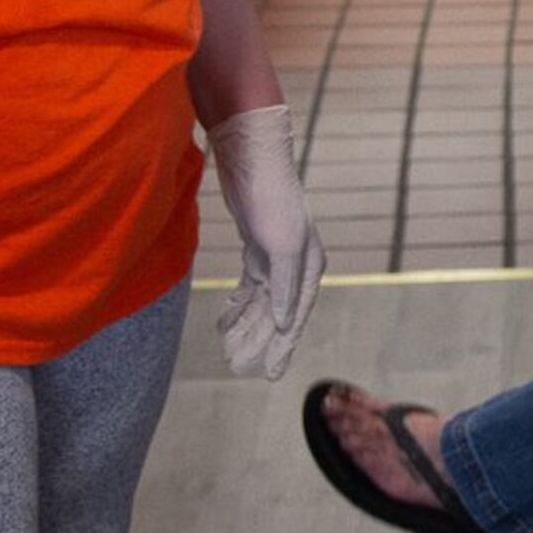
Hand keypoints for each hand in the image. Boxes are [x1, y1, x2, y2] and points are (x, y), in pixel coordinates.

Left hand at [207, 104, 323, 381]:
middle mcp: (297, 266)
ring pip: (260, 303)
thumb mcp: (280, 245)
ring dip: (245, 327)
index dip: (282, 347)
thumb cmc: (271, 198)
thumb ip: (285, 286)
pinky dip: (237, 304)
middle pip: (275, 315)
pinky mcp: (257, 248)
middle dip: (258, 342)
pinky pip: (249, 287)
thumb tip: (284, 324)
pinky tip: (224, 321)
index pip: (294, 318)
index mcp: (308, 268)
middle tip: (238, 367)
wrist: (253, 158)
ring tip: (229, 351)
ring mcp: (276, 258)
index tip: (269, 374)